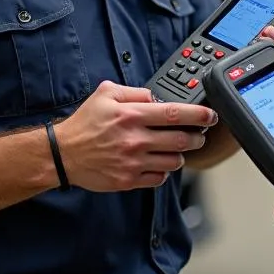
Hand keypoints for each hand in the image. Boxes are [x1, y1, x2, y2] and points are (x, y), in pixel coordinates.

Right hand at [55, 81, 217, 191]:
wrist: (63, 154)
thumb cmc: (85, 123)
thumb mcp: (106, 94)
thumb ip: (135, 92)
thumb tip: (156, 97)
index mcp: (132, 116)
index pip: (175, 114)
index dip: (198, 115)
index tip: (211, 116)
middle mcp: (135, 140)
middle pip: (181, 140)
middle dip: (197, 137)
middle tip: (199, 134)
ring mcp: (133, 162)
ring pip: (174, 161)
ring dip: (181, 154)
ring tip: (176, 148)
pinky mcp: (129, 180)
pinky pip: (159, 177)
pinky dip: (164, 170)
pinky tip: (158, 162)